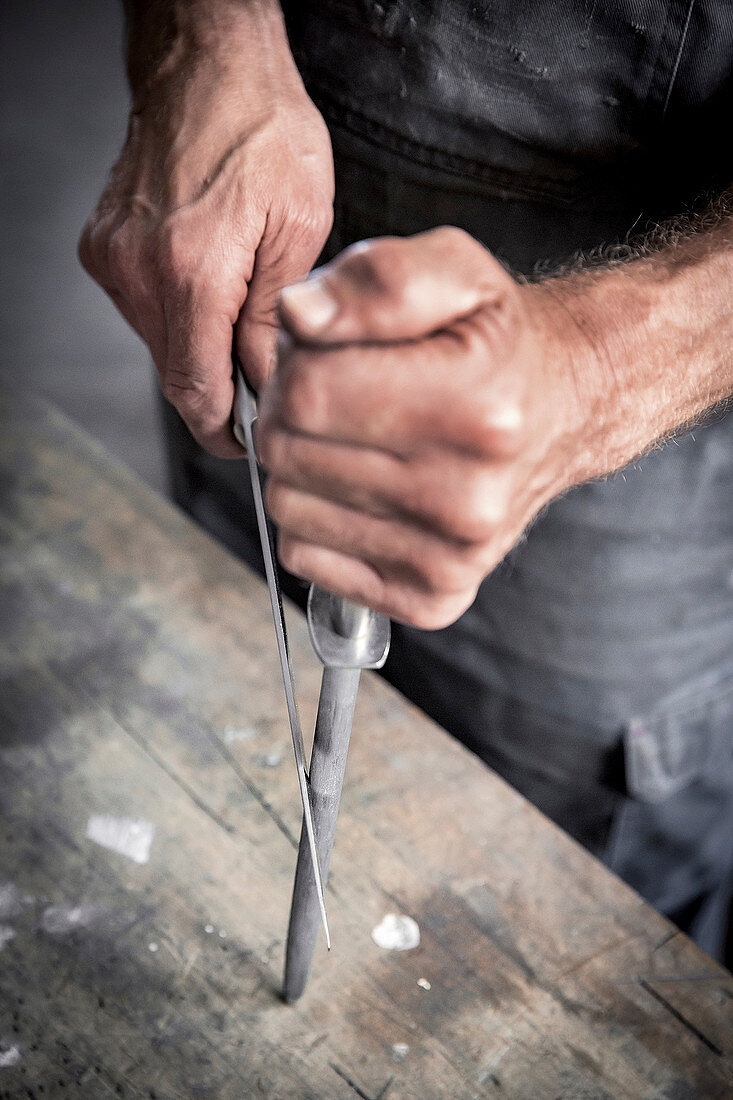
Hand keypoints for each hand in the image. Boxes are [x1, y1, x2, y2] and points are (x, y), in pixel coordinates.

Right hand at [79, 2, 333, 456]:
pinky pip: (145, 310)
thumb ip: (274, 317)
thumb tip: (266, 383)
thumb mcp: (299, 225)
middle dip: (222, 385)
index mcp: (192, 271)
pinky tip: (211, 277)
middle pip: (177, 374)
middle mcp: (139, 271)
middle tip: (265, 371)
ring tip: (242, 302)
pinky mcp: (104, 248)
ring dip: (202, 346)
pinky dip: (181, 313)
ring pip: (161, 344)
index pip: (196, 391)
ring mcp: (114, 259)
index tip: (247, 442)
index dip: (224, 430)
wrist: (206, 65)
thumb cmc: (263, 131)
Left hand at [257, 227, 597, 628]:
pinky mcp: (432, 596)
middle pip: (288, 450)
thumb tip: (299, 315)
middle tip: (337, 392)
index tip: (327, 350)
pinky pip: (306, 557)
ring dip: (300, 464)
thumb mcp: (456, 273)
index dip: (296, 360)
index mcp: (475, 407)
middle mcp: (467, 495)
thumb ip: (375, 279)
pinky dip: (315, 519)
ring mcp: (450, 556)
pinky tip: (361, 488)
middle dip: (291, 410)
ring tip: (352, 437)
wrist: (564, 409)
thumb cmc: (498, 343)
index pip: (307, 391)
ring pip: (288, 506)